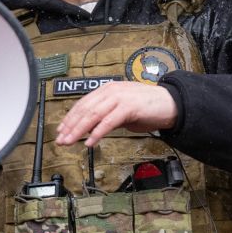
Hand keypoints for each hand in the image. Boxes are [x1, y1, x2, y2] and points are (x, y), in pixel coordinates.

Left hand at [55, 82, 177, 147]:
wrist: (170, 104)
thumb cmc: (147, 108)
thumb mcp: (121, 111)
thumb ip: (105, 117)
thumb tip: (89, 129)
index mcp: (107, 90)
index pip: (83, 103)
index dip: (69, 118)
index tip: (61, 130)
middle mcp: (111, 91)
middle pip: (84, 109)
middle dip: (70, 126)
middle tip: (61, 139)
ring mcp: (120, 97)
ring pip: (93, 115)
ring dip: (78, 130)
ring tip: (70, 141)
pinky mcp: (129, 107)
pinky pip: (108, 122)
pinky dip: (97, 133)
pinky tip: (89, 142)